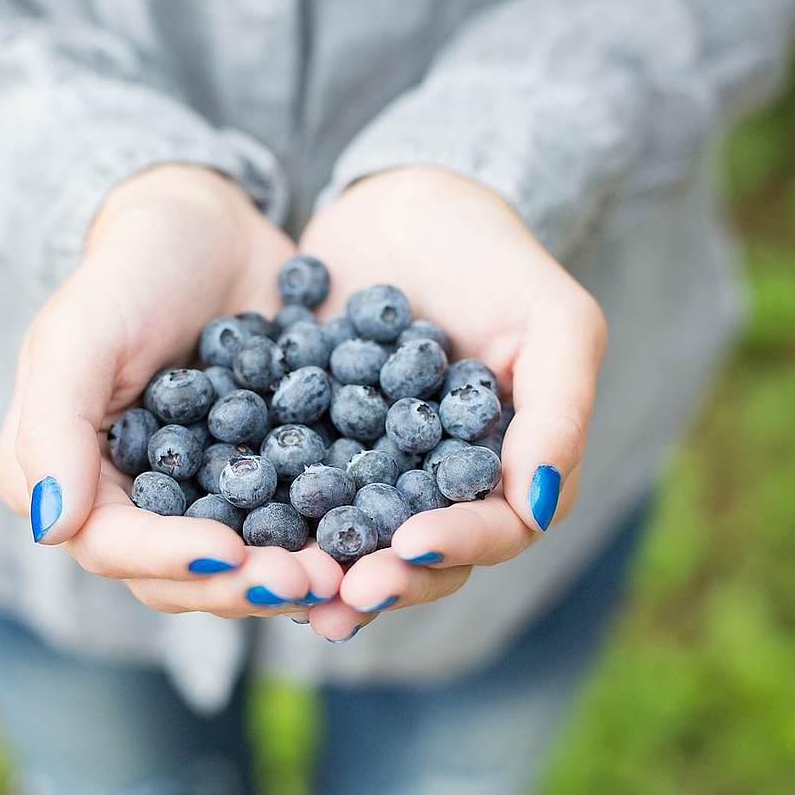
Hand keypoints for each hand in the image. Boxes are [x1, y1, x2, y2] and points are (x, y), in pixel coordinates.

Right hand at [0, 165, 342, 617]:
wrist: (212, 226)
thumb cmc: (133, 267)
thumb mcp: (80, 330)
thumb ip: (52, 424)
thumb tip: (51, 527)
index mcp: (71, 477)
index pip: (112, 545)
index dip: (170, 559)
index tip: (231, 555)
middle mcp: (133, 502)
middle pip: (182, 573)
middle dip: (242, 584)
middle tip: (311, 582)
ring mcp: (202, 495)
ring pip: (241, 561)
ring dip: (289, 574)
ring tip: (345, 574)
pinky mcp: (262, 480)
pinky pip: (289, 522)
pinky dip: (324, 536)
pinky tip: (370, 540)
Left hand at [296, 167, 606, 640]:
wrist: (395, 199)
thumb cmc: (489, 252)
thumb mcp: (551, 317)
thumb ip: (559, 409)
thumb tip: (542, 508)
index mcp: (509, 464)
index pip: (497, 529)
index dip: (457, 545)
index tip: (409, 544)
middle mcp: (440, 481)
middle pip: (420, 554)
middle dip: (385, 578)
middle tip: (343, 595)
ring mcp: (373, 468)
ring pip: (355, 538)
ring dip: (326, 568)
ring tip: (289, 591)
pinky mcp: (310, 445)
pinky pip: (291, 491)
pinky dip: (270, 516)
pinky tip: (235, 534)